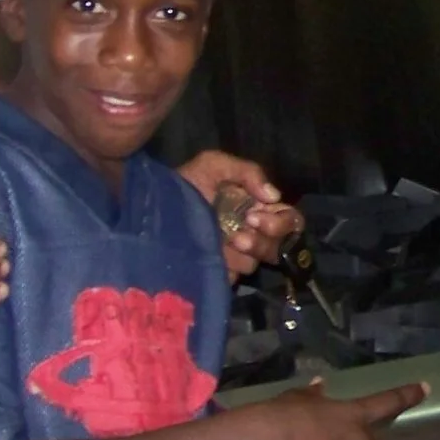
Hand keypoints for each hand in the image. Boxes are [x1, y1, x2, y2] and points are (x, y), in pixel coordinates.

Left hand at [180, 151, 299, 278]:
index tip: (257, 215)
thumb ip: (248, 172)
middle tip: (246, 229)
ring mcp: (237, 255)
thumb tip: (273, 197)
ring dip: (247, 250)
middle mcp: (251, 232)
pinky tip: (215, 255)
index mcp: (256, 208)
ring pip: (260, 261)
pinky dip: (230, 264)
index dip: (282, 221)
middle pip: (282, 244)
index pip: (289, 219)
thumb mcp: (213, 165)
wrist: (150, 213)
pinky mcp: (222, 273)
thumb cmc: (183, 186)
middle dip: (268, 236)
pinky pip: (238, 275)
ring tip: (227, 241)